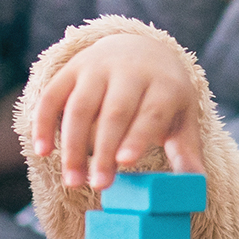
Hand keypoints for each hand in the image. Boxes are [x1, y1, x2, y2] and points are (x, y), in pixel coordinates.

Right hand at [26, 33, 205, 188]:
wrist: (142, 48)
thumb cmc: (164, 95)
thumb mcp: (182, 117)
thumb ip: (186, 152)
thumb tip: (195, 189)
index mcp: (164, 84)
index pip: (151, 111)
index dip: (138, 135)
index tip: (125, 162)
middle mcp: (130, 71)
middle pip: (114, 112)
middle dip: (103, 150)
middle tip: (99, 185)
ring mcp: (97, 67)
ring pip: (80, 106)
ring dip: (72, 145)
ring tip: (73, 180)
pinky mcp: (72, 69)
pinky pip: (52, 95)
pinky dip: (44, 122)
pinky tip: (43, 150)